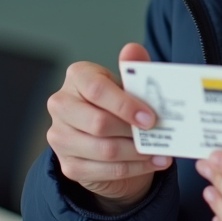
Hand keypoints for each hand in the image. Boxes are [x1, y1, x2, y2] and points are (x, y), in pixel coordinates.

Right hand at [45, 44, 170, 212]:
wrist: (107, 137)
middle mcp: (61, 105)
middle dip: (133, 131)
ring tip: (161, 151)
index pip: (96, 89)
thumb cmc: (118, 103)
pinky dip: (134, 168)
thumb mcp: (128, 83)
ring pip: (103, 150)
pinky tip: (152, 161)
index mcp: (77, 77)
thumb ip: (133, 68)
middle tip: (158, 134)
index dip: (125, 105)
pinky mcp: (68, 165)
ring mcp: (60, 137)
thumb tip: (133, 49)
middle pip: (98, 123)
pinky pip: (104, 171)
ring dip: (137, 153)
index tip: (150, 117)